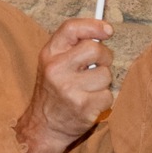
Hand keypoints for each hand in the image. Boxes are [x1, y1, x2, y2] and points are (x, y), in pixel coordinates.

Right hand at [13, 18, 114, 152]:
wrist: (44, 127)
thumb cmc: (54, 91)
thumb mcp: (53, 64)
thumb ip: (73, 47)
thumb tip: (104, 30)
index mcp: (48, 54)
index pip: (71, 28)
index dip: (94, 25)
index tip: (108, 30)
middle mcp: (56, 70)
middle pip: (95, 49)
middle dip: (104, 57)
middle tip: (98, 66)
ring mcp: (69, 89)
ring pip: (105, 74)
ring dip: (103, 82)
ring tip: (88, 89)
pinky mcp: (83, 107)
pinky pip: (108, 95)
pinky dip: (103, 99)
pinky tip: (89, 103)